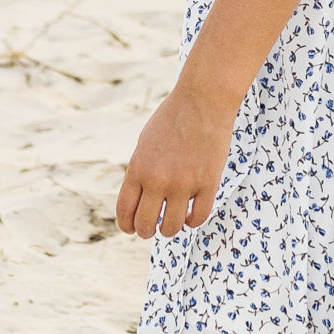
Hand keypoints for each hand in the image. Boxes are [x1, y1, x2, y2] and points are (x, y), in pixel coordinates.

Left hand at [116, 86, 234, 238]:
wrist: (202, 101)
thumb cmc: (172, 119)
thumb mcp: (144, 144)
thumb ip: (140, 173)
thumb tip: (139, 201)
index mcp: (137, 169)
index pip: (125, 212)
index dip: (127, 226)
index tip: (132, 228)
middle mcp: (157, 180)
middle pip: (145, 225)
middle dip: (146, 231)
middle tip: (152, 229)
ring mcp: (183, 184)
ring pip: (172, 228)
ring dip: (170, 229)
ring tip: (172, 222)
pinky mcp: (208, 183)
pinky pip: (198, 217)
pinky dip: (192, 221)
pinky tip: (190, 215)